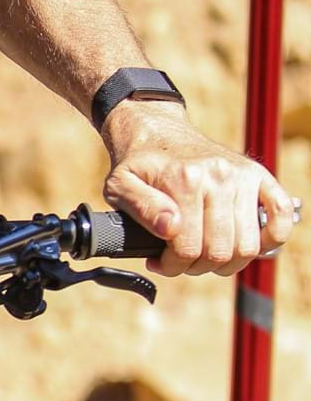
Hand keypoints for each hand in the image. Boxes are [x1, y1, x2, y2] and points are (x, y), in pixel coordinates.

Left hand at [100, 102, 295, 276]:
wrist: (158, 134)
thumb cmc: (138, 166)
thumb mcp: (121, 186)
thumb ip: (141, 208)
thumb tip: (171, 228)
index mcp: (185, 180)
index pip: (188, 247)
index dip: (171, 265)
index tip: (159, 261)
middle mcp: (219, 176)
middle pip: (221, 251)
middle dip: (197, 265)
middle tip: (181, 259)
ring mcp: (242, 176)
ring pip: (248, 245)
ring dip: (227, 262)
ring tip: (205, 254)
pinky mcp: (258, 176)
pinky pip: (280, 215)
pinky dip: (270, 239)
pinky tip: (244, 245)